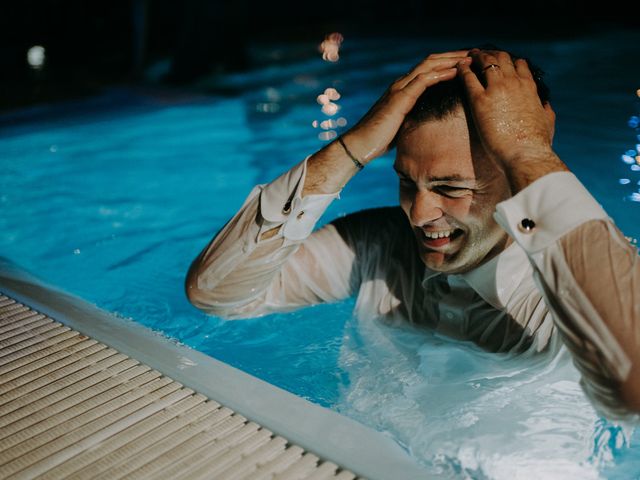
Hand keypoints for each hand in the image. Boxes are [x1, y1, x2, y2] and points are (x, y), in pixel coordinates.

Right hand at [342, 51, 471, 163]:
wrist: (360, 144)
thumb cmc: (379, 139)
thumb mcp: (402, 125)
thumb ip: (413, 117)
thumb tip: (428, 122)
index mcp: (403, 89)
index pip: (428, 69)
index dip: (448, 63)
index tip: (466, 63)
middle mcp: (401, 84)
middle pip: (431, 61)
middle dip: (453, 57)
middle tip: (474, 54)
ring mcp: (399, 89)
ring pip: (429, 66)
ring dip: (450, 61)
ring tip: (469, 59)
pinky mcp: (400, 98)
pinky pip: (423, 80)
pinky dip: (440, 74)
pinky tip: (454, 72)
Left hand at [457, 49, 566, 190]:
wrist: (526, 154)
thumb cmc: (538, 143)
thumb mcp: (548, 121)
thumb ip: (546, 108)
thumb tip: (545, 103)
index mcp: (529, 87)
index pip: (518, 64)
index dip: (507, 61)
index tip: (499, 61)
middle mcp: (514, 83)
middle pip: (500, 59)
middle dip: (489, 55)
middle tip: (479, 55)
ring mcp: (497, 89)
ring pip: (485, 63)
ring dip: (476, 57)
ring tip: (467, 57)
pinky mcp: (480, 100)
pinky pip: (468, 78)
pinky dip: (462, 70)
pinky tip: (458, 68)